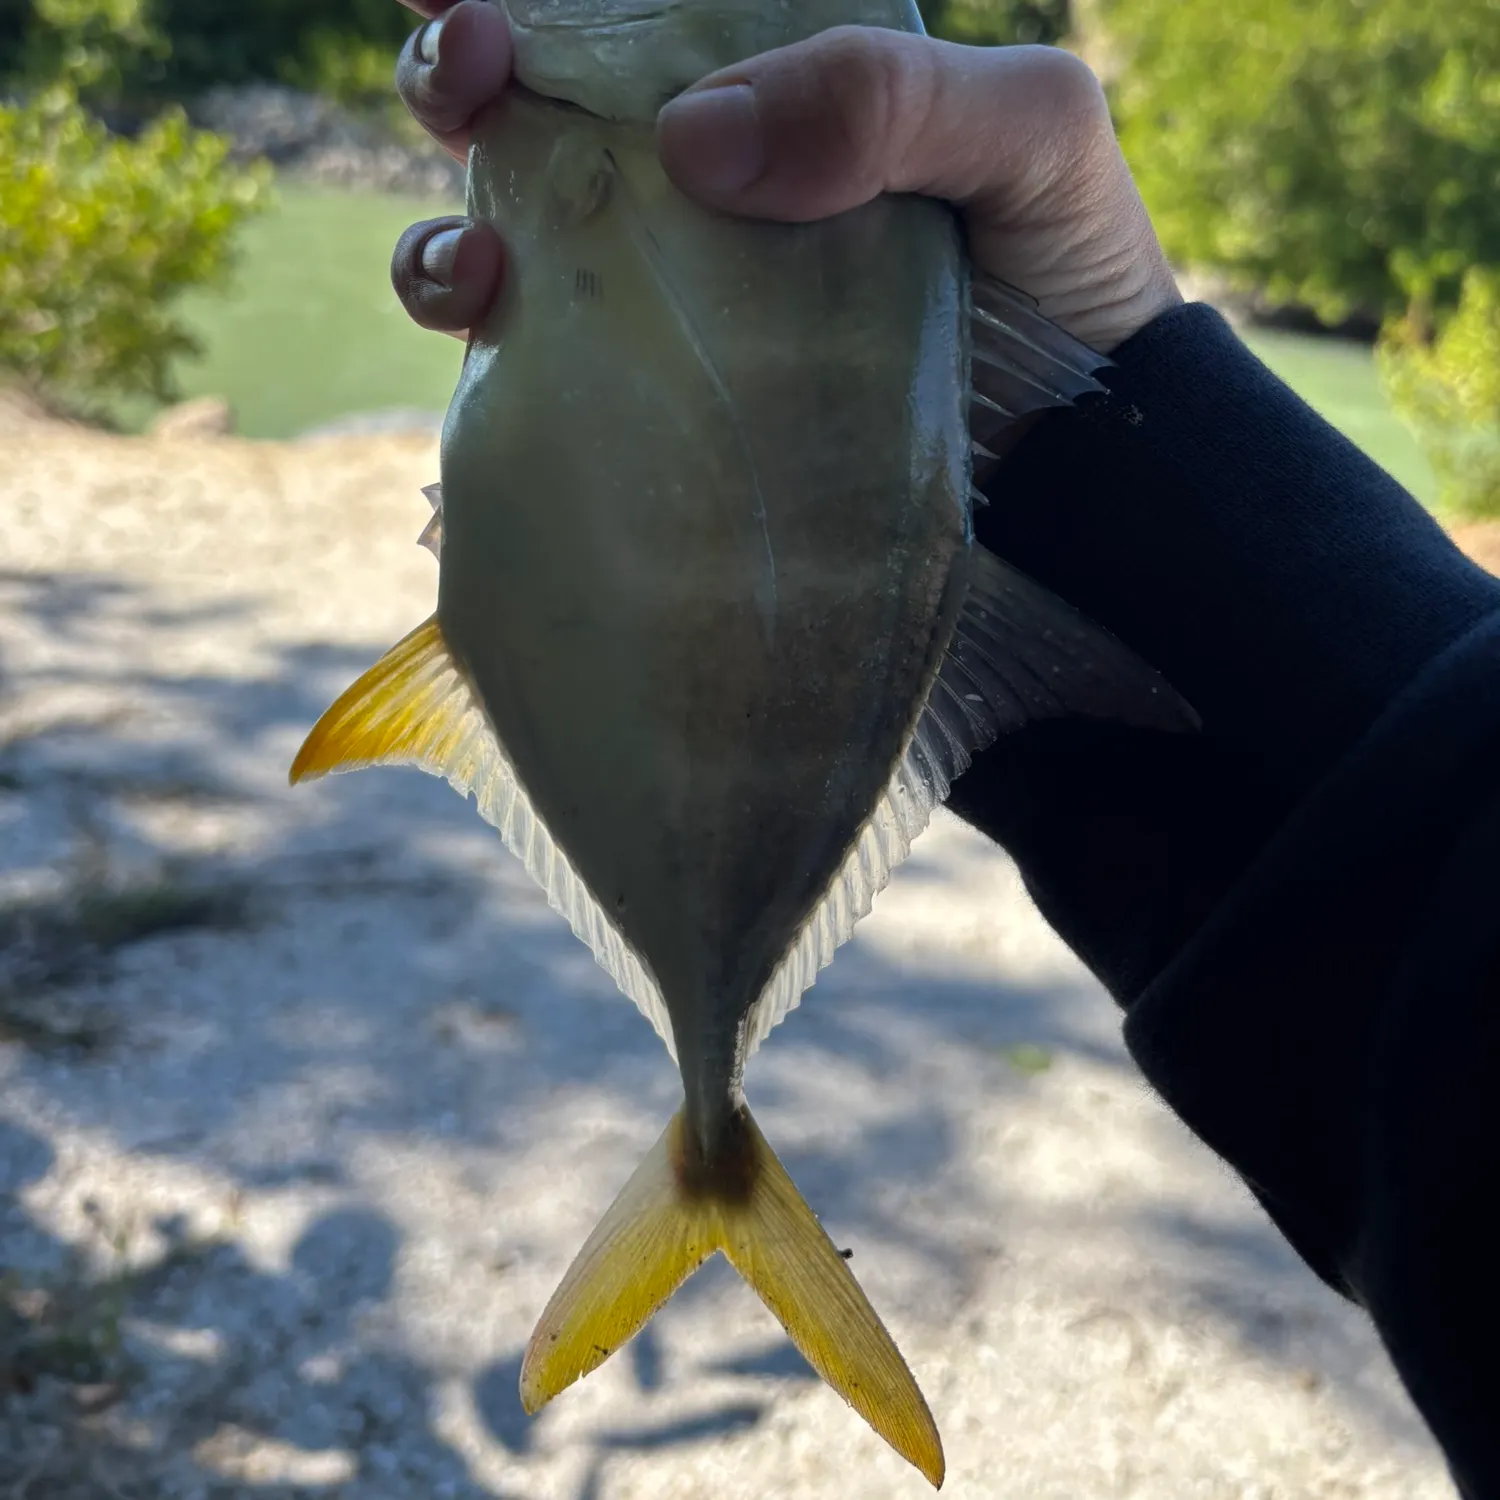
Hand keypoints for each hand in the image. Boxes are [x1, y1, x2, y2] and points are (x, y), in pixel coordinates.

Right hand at [388, 1, 1180, 356]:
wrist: (1076, 463)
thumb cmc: (1067, 274)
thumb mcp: (1026, 137)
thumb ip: (891, 95)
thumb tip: (694, 139)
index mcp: (774, 90)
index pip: (629, 9)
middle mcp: (702, 190)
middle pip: (532, 111)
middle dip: (456, 70)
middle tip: (470, 71)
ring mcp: (673, 305)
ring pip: (506, 245)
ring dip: (443, 239)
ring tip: (475, 264)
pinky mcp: (663, 414)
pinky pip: (543, 382)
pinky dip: (489, 362)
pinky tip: (496, 344)